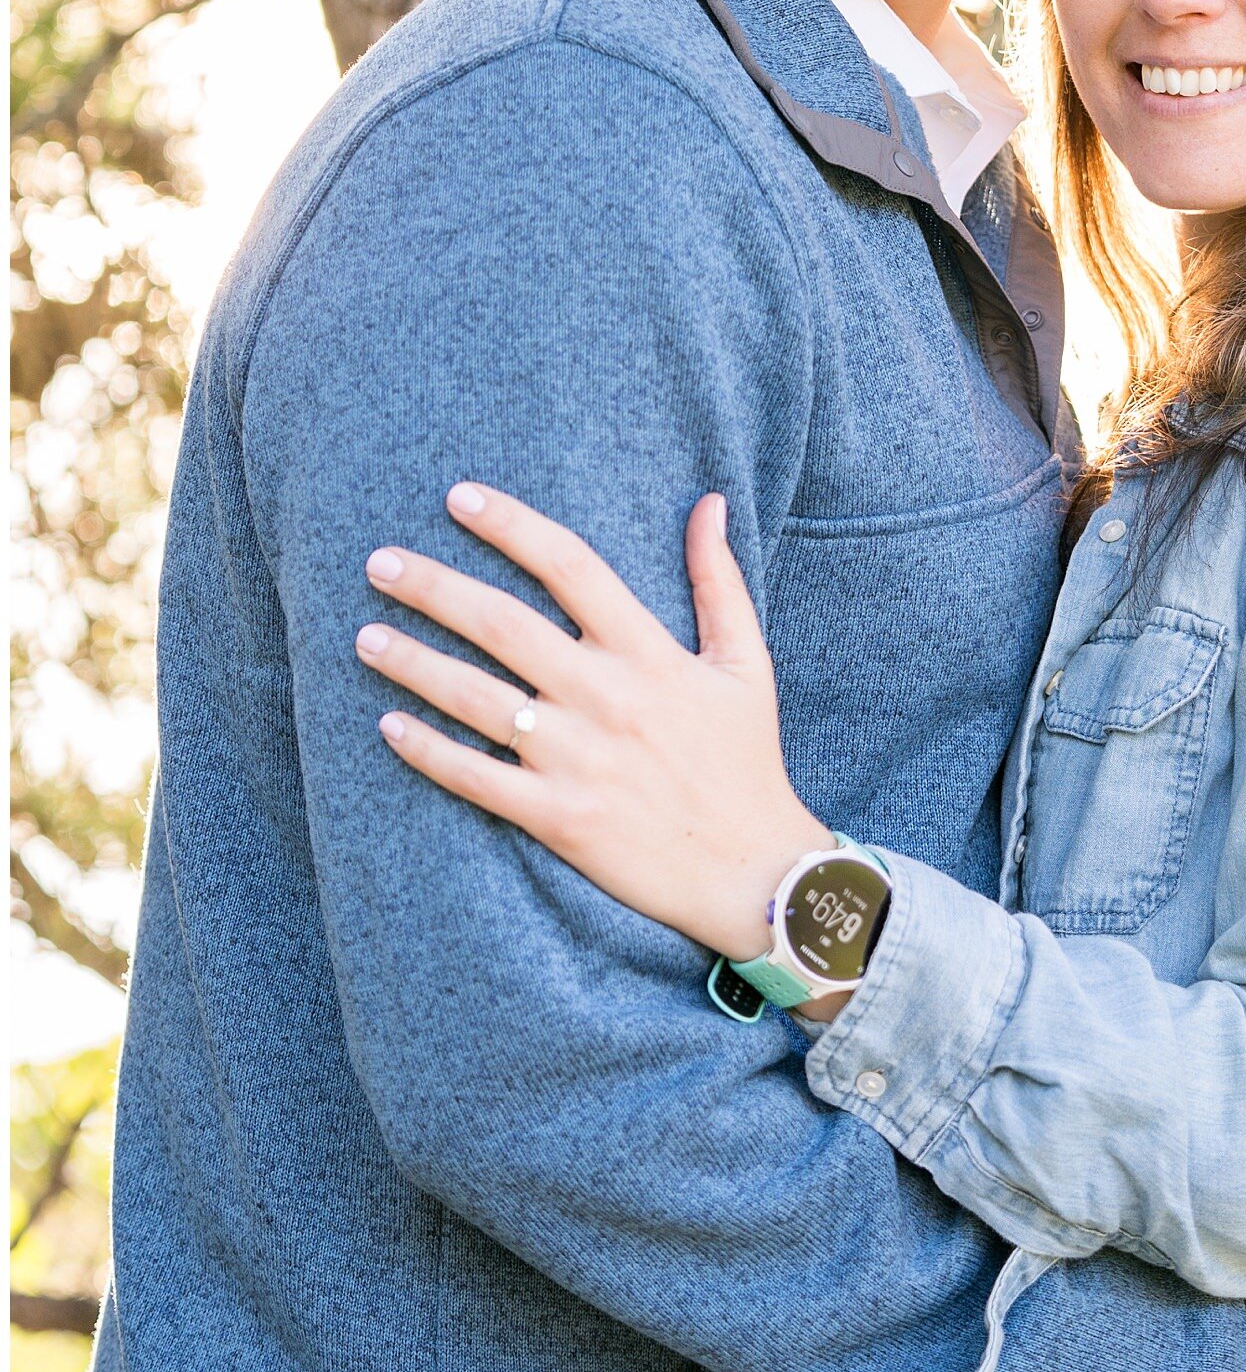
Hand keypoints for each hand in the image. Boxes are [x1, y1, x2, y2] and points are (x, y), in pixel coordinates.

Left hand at [356, 484, 827, 959]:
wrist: (754, 872)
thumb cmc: (747, 761)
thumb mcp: (746, 663)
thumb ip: (720, 580)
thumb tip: (710, 502)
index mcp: (651, 653)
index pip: (571, 566)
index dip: (512, 526)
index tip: (459, 498)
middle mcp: (608, 698)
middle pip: (503, 624)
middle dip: (433, 588)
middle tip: (378, 562)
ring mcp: (578, 760)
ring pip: (476, 698)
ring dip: (414, 663)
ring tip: (365, 637)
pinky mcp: (559, 818)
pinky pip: (477, 778)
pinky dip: (428, 751)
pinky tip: (388, 725)